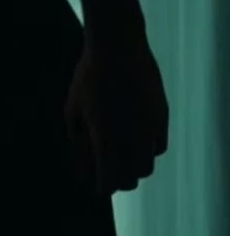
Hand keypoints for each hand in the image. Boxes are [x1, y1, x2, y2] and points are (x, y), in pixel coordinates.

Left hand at [63, 31, 169, 195]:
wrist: (118, 46)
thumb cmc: (88, 77)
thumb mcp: (73, 109)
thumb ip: (77, 142)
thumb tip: (81, 168)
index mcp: (105, 138)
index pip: (108, 181)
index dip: (101, 189)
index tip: (95, 186)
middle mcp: (131, 137)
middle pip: (131, 180)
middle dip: (118, 182)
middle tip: (107, 174)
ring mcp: (149, 127)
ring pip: (147, 167)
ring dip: (134, 168)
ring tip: (121, 158)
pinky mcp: (161, 115)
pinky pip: (159, 147)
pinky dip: (147, 151)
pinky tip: (136, 142)